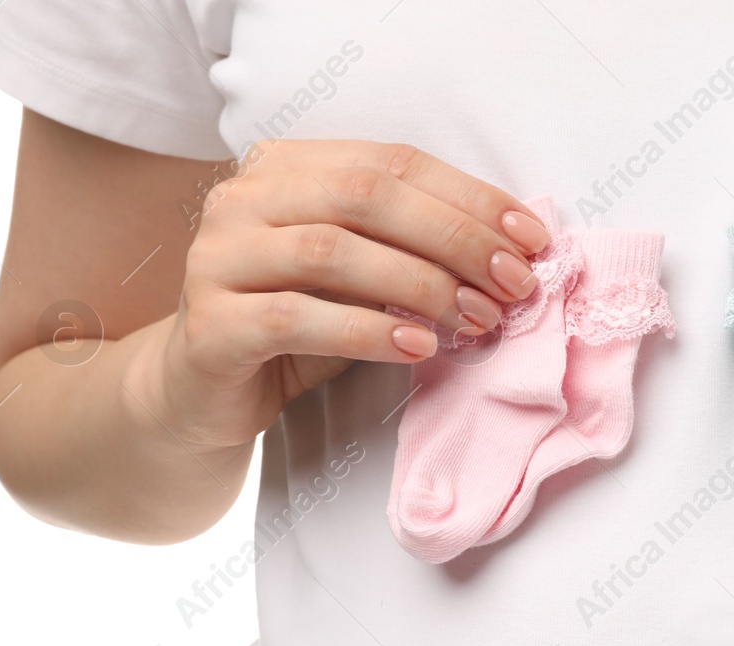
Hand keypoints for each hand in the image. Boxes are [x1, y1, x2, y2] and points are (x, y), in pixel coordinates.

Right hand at [127, 139, 551, 448]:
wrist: (202, 393)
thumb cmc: (297, 326)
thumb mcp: (360, 277)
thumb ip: (412, 249)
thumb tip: (512, 249)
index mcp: (283, 167)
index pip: (390, 162)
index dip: (468, 197)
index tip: (531, 239)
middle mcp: (242, 198)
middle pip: (364, 196)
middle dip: (454, 238)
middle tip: (513, 283)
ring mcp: (217, 258)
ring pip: (332, 251)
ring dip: (421, 285)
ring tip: (478, 318)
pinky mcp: (211, 324)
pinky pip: (298, 318)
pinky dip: (369, 331)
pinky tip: (419, 347)